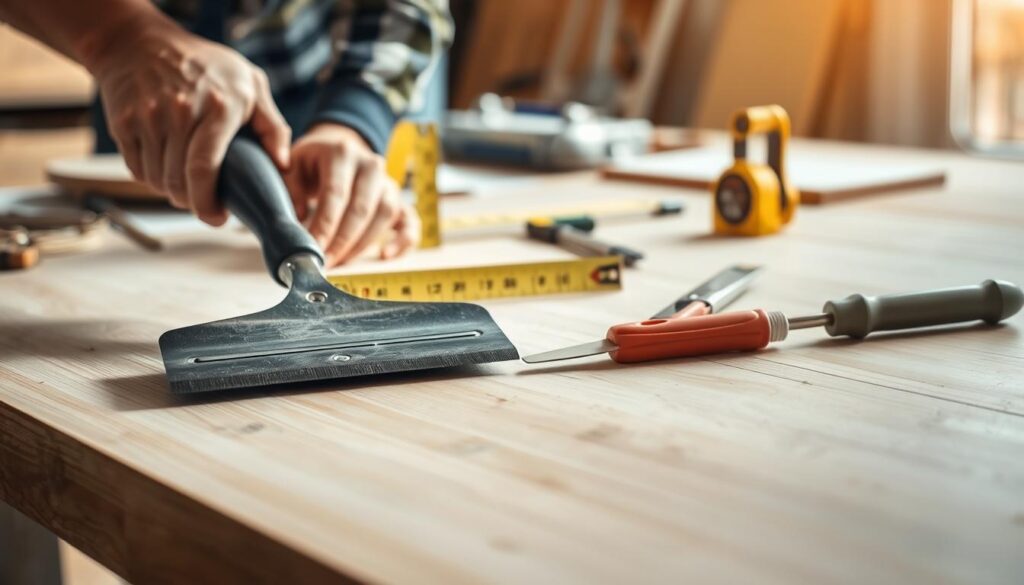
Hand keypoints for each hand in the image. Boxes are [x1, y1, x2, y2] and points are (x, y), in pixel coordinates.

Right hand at [90, 21, 290, 225]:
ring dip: (174, 192)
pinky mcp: (123, 124)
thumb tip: (283, 166)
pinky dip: (153, 179)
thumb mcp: (251, 83)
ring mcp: (147, 118)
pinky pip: (138, 170)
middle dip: (194, 204)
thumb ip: (273, 126)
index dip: (209, 204)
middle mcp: (179, 113)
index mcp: (218, 107)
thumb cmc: (204, 64)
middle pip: (179, 183)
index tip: (218, 217)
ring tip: (189, 182)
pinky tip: (168, 168)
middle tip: (206, 204)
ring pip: (158, 181)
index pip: (205, 168)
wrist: (139, 41)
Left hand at [285, 124, 419, 265]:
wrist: (339, 147)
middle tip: (324, 262)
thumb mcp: (293, 167)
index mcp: (342, 153)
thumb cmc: (313, 162)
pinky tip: (386, 256)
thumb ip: (290, 191)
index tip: (313, 249)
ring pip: (383, 216)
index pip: (336, 194)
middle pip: (361, 208)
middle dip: (342, 241)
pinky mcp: (399, 198)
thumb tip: (296, 223)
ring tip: (341, 262)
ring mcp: (388, 181)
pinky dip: (403, 241)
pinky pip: (410, 221)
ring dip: (362, 244)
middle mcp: (370, 164)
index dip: (325, 225)